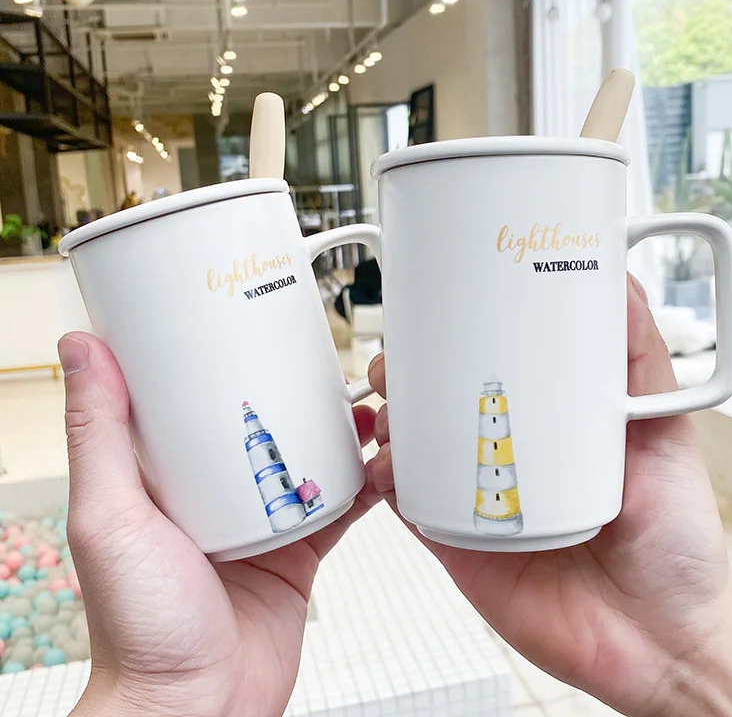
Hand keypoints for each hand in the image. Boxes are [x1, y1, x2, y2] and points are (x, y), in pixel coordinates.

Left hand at [59, 332, 377, 716]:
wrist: (199, 710)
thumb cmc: (141, 629)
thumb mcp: (111, 517)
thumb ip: (99, 435)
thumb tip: (80, 350)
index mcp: (166, 478)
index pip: (190, 402)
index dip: (213, 362)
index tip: (236, 322)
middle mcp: (214, 494)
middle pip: (259, 425)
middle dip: (290, 390)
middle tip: (317, 358)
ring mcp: (261, 522)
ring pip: (307, 459)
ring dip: (336, 430)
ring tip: (360, 401)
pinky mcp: (299, 551)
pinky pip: (340, 506)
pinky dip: (363, 482)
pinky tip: (381, 460)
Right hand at [367, 275, 731, 716]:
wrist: (661, 637)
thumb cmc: (674, 537)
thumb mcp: (665, 430)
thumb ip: (641, 361)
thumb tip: (622, 285)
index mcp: (544, 424)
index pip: (486, 369)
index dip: (450, 344)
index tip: (430, 314)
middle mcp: (505, 455)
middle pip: (436, 405)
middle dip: (402, 377)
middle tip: (394, 364)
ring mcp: (478, 499)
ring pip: (412, 448)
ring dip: (387, 422)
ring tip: (386, 409)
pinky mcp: (459, 543)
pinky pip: (410, 504)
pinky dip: (387, 479)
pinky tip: (387, 463)